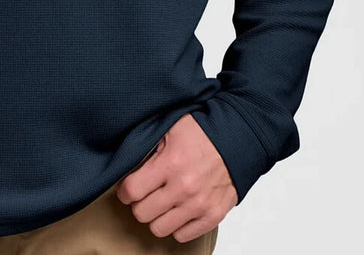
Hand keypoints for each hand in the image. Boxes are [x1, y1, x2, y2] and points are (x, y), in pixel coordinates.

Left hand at [115, 113, 237, 242]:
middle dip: (139, 203)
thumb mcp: (170, 128)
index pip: (132, 191)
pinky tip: (178, 209)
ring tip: (161, 202)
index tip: (128, 187)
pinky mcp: (213, 216)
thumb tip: (126, 159)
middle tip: (145, 193)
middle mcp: (184, 188)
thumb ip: (149, 145)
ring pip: (159, 229)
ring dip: (157, 216)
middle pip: (142, 214)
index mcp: (171, 163)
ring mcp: (199, 205)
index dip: (125, 190)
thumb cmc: (203, 130)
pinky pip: (183, 236)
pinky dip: (177, 225)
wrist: (238, 138)